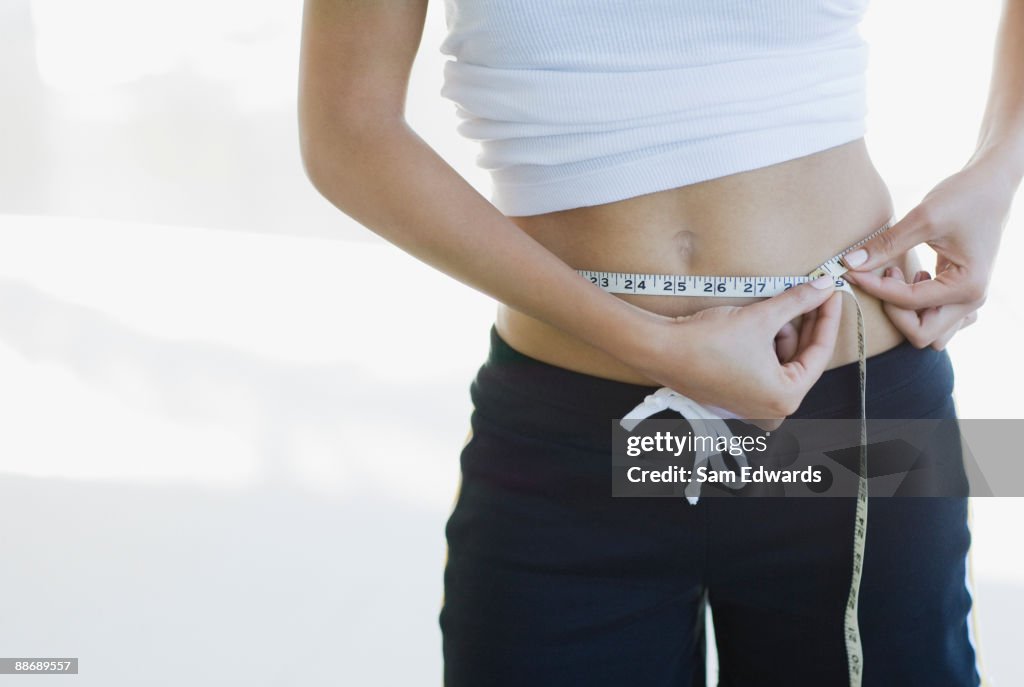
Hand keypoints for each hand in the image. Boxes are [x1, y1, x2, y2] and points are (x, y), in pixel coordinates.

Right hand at [633, 277, 843, 428]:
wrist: (661, 350)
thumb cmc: (708, 342)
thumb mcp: (761, 317)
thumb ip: (797, 302)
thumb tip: (822, 287)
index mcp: (785, 397)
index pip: (819, 353)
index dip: (826, 318)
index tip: (831, 293)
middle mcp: (772, 408)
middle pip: (801, 359)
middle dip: (804, 325)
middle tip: (811, 294)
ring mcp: (752, 404)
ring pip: (781, 362)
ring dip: (782, 333)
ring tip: (776, 306)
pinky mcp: (736, 396)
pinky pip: (763, 368)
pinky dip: (765, 345)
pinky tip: (759, 322)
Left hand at [841, 151, 1016, 349]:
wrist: (991, 185)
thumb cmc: (964, 197)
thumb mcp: (923, 218)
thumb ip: (886, 245)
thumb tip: (849, 263)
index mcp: (968, 286)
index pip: (910, 303)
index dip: (876, 289)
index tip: (852, 271)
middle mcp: (972, 301)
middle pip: (922, 335)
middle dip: (894, 313)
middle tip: (881, 277)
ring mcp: (969, 301)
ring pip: (930, 332)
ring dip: (906, 314)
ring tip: (899, 276)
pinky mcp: (960, 294)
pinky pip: (936, 319)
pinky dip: (917, 309)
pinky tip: (912, 278)